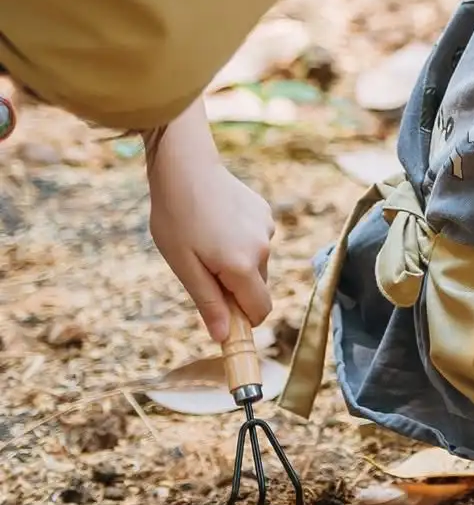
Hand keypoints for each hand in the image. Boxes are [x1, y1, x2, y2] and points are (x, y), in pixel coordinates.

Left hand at [147, 103, 273, 342]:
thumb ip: (208, 302)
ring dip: (237, 263)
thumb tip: (224, 336)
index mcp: (242, 266)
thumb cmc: (176, 218)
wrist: (185, 168)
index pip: (259, 310)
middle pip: (257, 287)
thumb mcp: (183, 266)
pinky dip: (240, 241)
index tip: (221, 316)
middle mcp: (263, 248)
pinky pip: (256, 240)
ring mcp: (266, 228)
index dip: (243, 319)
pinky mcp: (264, 213)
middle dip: (235, 288)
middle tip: (201, 270)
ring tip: (205, 241)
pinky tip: (217, 223)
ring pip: (256, 263)